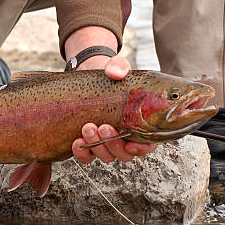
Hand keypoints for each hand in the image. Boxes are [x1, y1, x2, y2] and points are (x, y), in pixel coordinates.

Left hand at [65, 27, 157, 162]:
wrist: (88, 75)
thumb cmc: (109, 75)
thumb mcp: (116, 67)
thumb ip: (119, 67)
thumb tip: (115, 73)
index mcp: (140, 124)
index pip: (147, 145)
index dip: (142, 149)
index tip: (130, 144)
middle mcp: (125, 137)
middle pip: (124, 154)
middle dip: (114, 144)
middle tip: (103, 126)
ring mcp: (106, 143)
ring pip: (106, 156)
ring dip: (97, 146)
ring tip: (87, 127)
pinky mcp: (89, 143)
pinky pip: (87, 157)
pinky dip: (82, 153)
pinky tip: (77, 142)